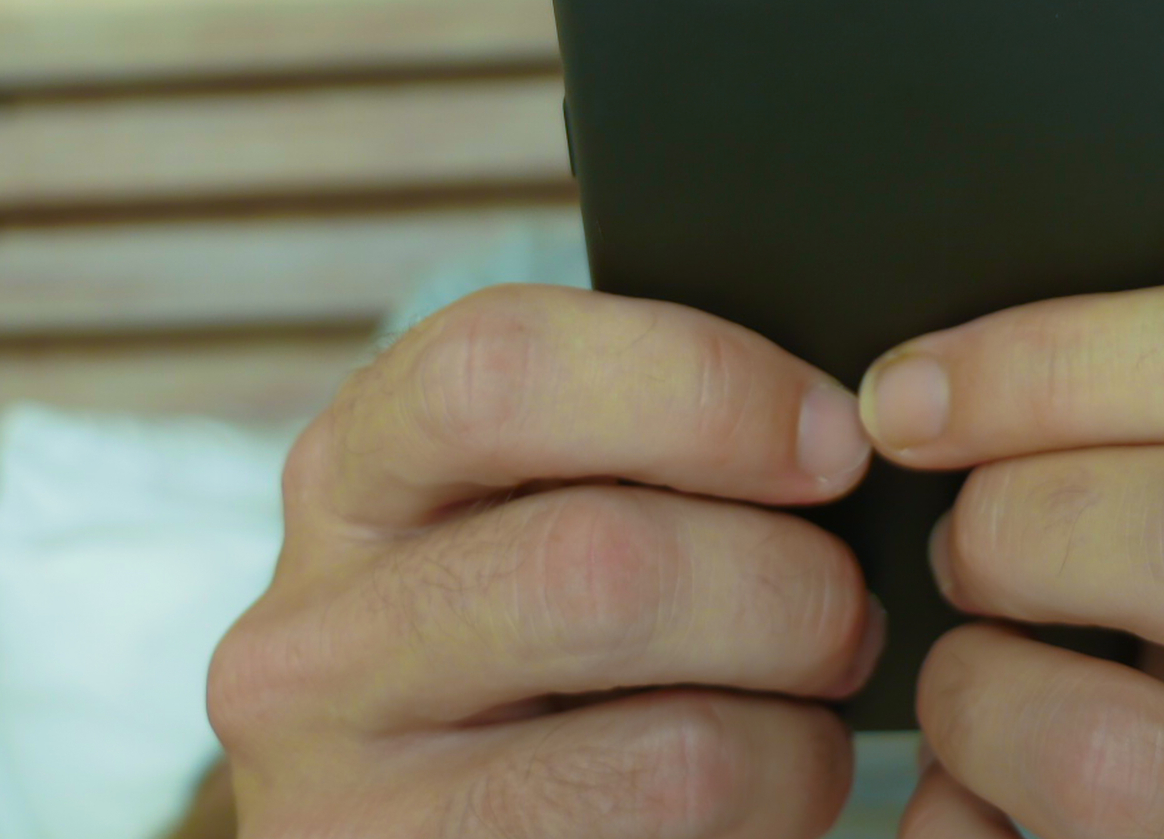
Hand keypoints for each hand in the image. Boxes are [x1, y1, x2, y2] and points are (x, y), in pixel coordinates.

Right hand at [207, 285, 883, 837]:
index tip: (831, 438)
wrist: (464, 835)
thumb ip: (642, 442)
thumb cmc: (548, 632)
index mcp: (353, 472)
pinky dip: (779, 805)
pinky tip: (765, 787)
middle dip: (787, 582)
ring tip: (813, 705)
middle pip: (601, 566)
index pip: (498, 371)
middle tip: (847, 605)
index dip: (701, 386)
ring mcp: (356, 802)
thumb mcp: (541, 503)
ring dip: (801, 726)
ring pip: (674, 751)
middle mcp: (316, 638)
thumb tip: (838, 417)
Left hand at [860, 281, 1163, 837]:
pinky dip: (963, 823)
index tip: (909, 395)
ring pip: (1117, 749)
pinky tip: (969, 808)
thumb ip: (1147, 434)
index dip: (1056, 359)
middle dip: (1022, 520)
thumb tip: (938, 384)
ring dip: (981, 698)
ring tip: (972, 689)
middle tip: (958, 554)